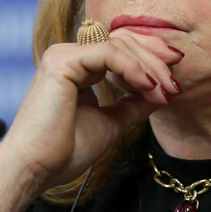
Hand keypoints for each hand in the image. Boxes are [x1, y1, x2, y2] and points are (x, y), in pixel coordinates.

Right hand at [0, 28, 183, 192]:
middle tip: (175, 87)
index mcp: (78, 68)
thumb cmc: (64, 151)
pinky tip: (147, 86)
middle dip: (155, 62)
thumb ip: (133, 104)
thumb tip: (162, 93)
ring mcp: (63, 55)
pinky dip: (132, 68)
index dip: (151, 59)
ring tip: (164, 92)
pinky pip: (107, 53)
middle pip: (124, 42)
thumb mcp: (111, 122)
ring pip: (119, 45)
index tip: (174, 81)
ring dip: (149, 68)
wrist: (36, 169)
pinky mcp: (62, 61)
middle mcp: (69, 56)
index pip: (121, 50)